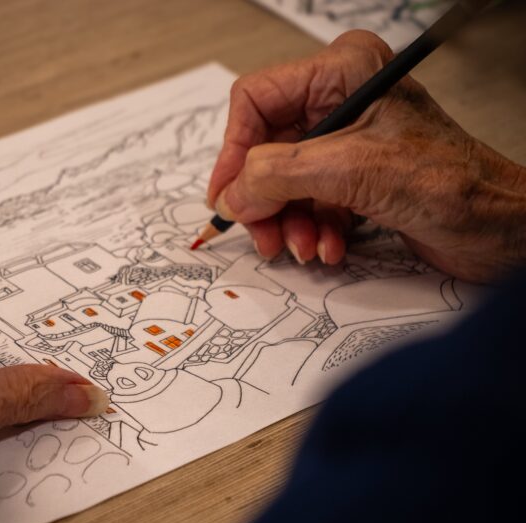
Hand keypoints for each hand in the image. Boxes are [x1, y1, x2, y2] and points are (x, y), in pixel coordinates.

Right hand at [207, 30, 525, 281]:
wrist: (499, 229)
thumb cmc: (451, 183)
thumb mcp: (350, 171)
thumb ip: (277, 176)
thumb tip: (231, 194)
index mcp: (341, 72)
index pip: (256, 100)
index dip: (234, 150)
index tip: (226, 196)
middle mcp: (339, 101)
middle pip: (266, 149)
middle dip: (266, 199)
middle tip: (264, 234)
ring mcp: (346, 142)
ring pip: (284, 182)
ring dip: (289, 222)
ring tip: (305, 247)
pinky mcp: (353, 177)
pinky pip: (308, 202)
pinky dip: (312, 230)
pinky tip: (331, 248)